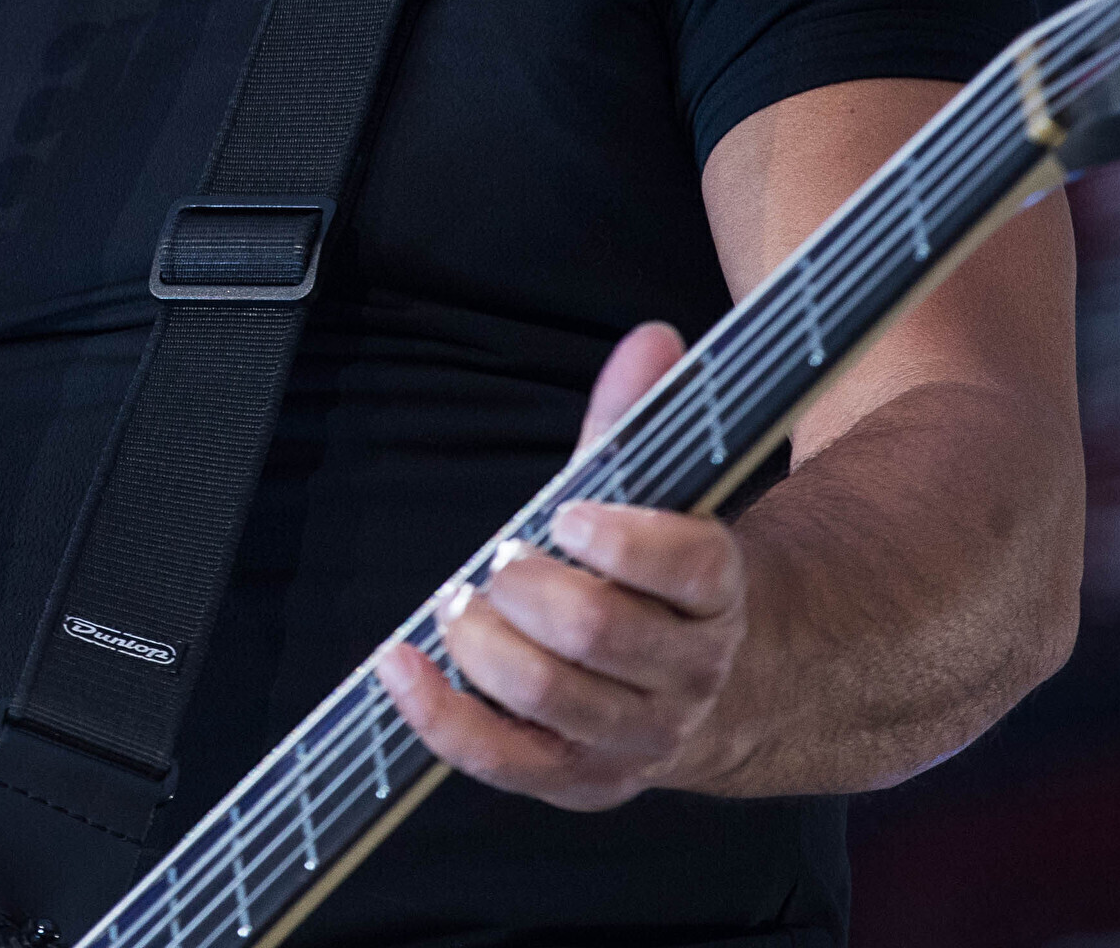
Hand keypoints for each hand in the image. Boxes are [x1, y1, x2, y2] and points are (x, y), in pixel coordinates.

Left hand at [371, 321, 748, 810]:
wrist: (720, 689)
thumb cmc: (662, 581)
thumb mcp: (659, 499)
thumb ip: (638, 420)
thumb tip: (649, 340)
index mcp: (719, 594)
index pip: (692, 567)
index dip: (624, 540)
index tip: (568, 513)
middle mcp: (687, 673)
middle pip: (599, 632)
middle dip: (530, 586)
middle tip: (500, 559)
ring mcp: (636, 734)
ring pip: (548, 694)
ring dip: (483, 640)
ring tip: (462, 602)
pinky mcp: (581, 778)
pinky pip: (501, 760)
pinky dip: (439, 715)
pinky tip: (399, 665)